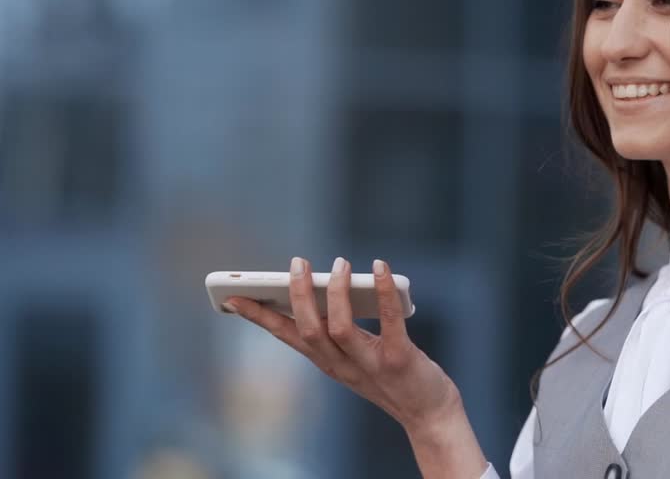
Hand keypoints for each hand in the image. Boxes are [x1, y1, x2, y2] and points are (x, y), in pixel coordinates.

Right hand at [223, 257, 457, 432]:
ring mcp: (370, 364)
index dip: (259, 317)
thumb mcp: (358, 357)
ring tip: (338, 263)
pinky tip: (380, 267)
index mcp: (328, 363)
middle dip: (298, 295)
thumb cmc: (392, 378)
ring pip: (339, 327)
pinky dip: (383, 291)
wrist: (428, 414)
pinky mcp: (399, 359)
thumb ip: (341, 330)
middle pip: (308, 329)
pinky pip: (390, 321)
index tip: (232, 297)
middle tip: (297, 263)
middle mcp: (342, 365)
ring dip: (335, 292)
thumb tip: (329, 286)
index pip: (286, 336)